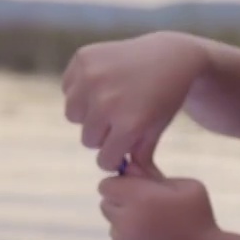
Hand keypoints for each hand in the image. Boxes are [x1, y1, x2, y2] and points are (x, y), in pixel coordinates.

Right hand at [63, 31, 206, 172]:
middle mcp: (107, 101)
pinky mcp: (83, 58)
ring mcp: (93, 77)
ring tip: (109, 102)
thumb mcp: (157, 130)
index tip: (122, 148)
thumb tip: (130, 182)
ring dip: (88, 114)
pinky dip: (80, 90)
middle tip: (120, 119)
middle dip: (103, 135)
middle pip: (88, 139)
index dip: (114, 157)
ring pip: (73, 115)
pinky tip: (102, 83)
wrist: (172, 57)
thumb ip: (140, 158)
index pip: (104, 159)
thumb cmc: (165, 99)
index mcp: (129, 123)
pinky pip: (68, 88)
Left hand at [99, 171, 219, 239]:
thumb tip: (130, 168)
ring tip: (154, 228)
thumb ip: (155, 175)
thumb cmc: (200, 219)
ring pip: (113, 223)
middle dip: (122, 202)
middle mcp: (126, 220)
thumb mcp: (188, 187)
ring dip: (126, 221)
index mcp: (142, 198)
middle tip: (147, 207)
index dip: (122, 184)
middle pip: (106, 203)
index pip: (107, 185)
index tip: (137, 188)